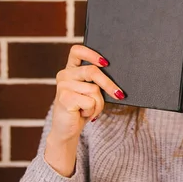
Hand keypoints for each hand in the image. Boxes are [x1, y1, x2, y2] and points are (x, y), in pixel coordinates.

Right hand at [45, 45, 124, 175]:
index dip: (92, 54)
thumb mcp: (91, 93)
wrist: (67, 130)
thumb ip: (97, 82)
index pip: (77, 51)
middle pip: (92, 71)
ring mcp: (63, 86)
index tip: (106, 62)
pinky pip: (90, 101)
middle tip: (119, 94)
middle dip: (109, 84)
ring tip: (90, 110)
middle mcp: (64, 74)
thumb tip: (119, 76)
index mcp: (70, 69)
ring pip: (94, 90)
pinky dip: (93, 111)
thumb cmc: (82, 109)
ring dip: (98, 104)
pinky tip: (83, 114)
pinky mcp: (64, 98)